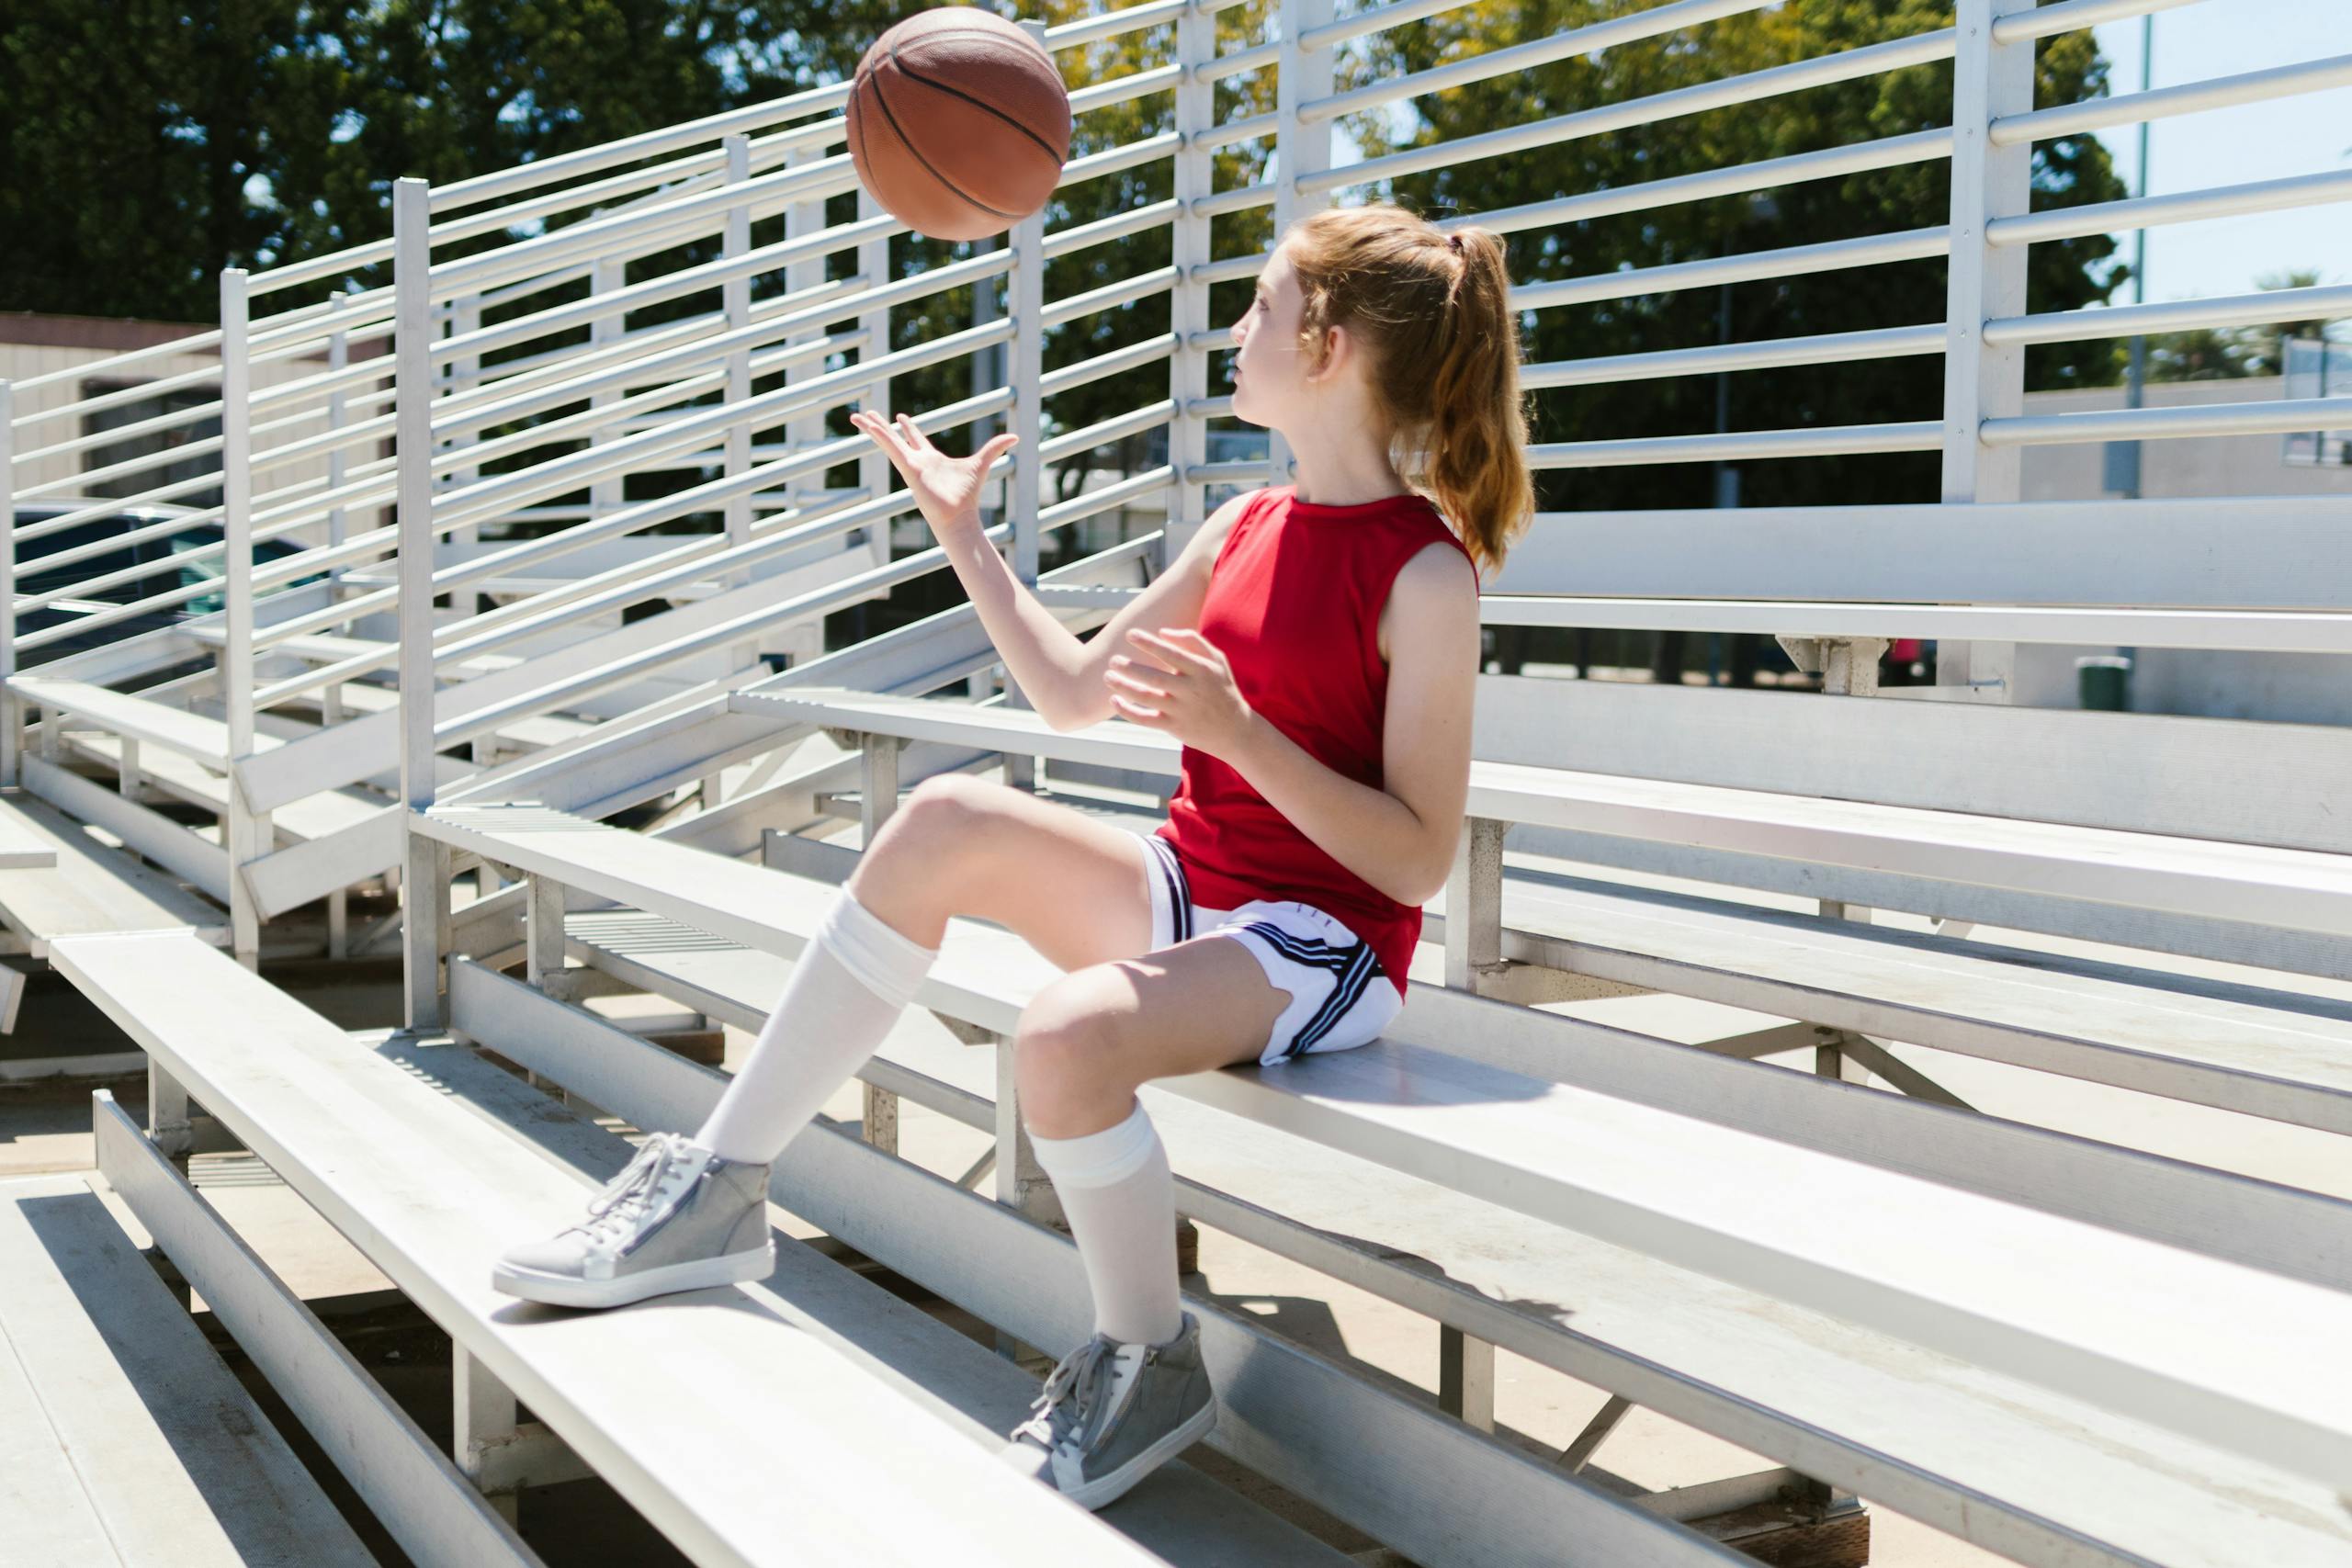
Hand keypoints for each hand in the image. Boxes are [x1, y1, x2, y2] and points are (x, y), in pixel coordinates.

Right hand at [848, 409, 1017, 540]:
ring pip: (887, 441)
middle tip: (869, 413)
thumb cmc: (968, 495)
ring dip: (872, 428)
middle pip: (895, 438)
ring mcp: (910, 465)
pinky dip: (880, 436)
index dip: (908, 427)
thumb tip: (1015, 436)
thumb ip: (995, 448)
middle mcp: (917, 461)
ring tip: (856, 415)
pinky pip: (891, 448)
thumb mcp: (982, 463)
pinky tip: (868, 425)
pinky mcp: (907, 469)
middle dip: (882, 425)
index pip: (915, 439)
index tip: (899, 417)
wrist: (958, 515)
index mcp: (931, 458)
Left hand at [1105, 628, 1259, 758]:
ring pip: (1146, 698)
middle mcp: (1192, 690)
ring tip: (1108, 676)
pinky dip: (1127, 711)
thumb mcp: (1217, 661)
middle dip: (1130, 667)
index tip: (1130, 634)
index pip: (1171, 653)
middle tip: (1113, 659)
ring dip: (1123, 686)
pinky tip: (1114, 700)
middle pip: (1155, 677)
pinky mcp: (1174, 728)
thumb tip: (1162, 632)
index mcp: (1202, 670)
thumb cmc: (1221, 688)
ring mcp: (1182, 711)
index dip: (1149, 643)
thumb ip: (1193, 641)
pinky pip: (1145, 719)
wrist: (1235, 730)